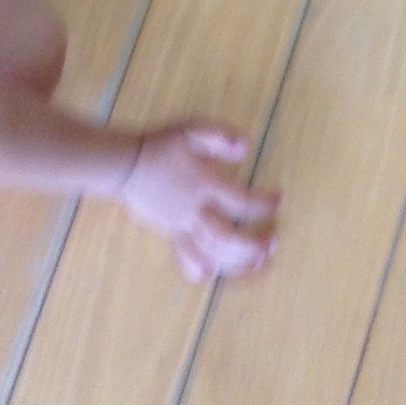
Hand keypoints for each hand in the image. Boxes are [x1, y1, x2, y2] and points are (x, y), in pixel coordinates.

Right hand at [121, 124, 279, 283]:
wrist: (127, 165)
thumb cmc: (162, 147)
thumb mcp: (193, 131)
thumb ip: (220, 137)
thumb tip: (246, 148)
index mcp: (205, 185)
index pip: (242, 201)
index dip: (264, 204)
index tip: (277, 199)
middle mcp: (195, 210)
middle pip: (227, 239)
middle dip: (253, 245)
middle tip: (272, 242)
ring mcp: (181, 226)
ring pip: (210, 254)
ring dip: (236, 263)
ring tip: (258, 263)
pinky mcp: (170, 234)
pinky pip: (185, 258)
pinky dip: (199, 269)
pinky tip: (213, 273)